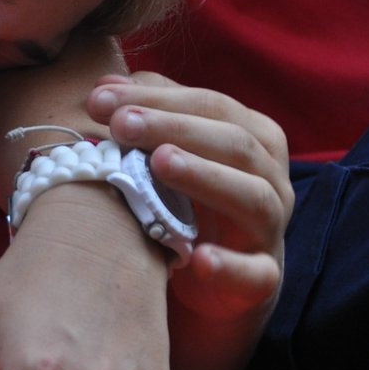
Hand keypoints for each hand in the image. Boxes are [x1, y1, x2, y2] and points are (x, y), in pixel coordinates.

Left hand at [89, 73, 291, 369]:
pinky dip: (230, 265)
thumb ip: (148, 114)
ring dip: (205, 177)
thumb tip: (104, 85)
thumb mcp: (171, 154)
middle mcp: (269, 178)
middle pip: (233, 142)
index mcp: (253, 137)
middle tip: (121, 124)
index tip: (99, 98)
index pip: (209, 104)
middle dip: (174, 127)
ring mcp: (269, 230)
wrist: (216, 284)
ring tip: (160, 163)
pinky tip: (199, 258)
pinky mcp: (262, 281)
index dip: (156, 97)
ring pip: (252, 196)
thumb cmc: (188, 204)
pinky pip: (255, 273)